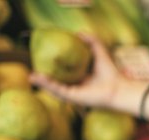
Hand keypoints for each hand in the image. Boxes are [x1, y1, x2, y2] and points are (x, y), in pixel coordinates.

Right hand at [30, 34, 148, 118]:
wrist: (117, 88)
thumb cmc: (111, 72)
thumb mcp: (99, 52)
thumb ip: (91, 41)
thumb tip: (79, 32)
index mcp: (80, 77)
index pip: (62, 72)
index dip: (51, 66)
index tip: (40, 58)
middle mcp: (75, 86)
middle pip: (55, 81)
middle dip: (43, 76)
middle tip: (31, 68)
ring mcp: (73, 93)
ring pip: (53, 87)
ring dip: (42, 82)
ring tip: (31, 75)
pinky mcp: (73, 98)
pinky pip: (57, 90)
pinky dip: (47, 85)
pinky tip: (38, 78)